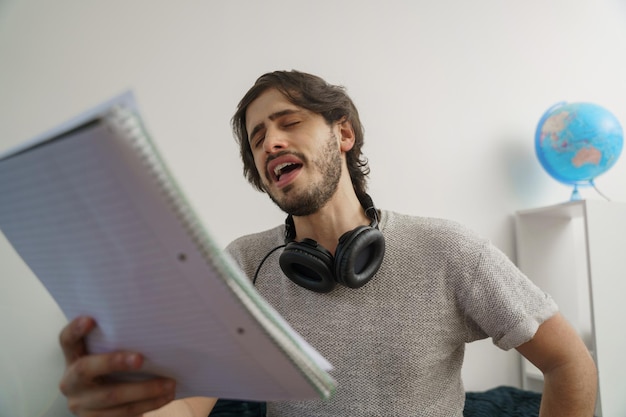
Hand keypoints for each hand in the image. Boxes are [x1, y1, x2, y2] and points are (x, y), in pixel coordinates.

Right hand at [59, 316, 176, 416]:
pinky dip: (149, 403)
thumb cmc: (117, 369)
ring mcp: (80, 403)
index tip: (91, 319)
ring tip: (170, 383)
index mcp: (73, 357)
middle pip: (86, 369)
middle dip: (114, 362)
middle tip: (140, 359)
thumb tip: (154, 329)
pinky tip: (166, 396)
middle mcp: (70, 381)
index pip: (67, 340)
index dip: (75, 330)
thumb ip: (120, 343)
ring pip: (111, 396)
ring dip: (145, 390)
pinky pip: (123, 413)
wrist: (111, 404)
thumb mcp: (111, 354)